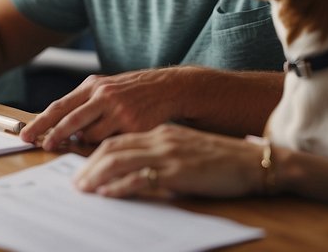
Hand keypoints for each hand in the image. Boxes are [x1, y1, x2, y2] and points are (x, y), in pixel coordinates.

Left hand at [20, 67, 194, 149]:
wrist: (166, 88)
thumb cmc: (130, 91)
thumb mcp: (104, 88)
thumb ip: (83, 104)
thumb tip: (58, 127)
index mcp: (92, 85)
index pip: (60, 106)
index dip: (41, 122)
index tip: (26, 134)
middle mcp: (103, 96)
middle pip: (69, 120)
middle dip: (53, 136)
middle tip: (41, 147)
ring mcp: (118, 111)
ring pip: (89, 135)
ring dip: (84, 142)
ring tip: (90, 138)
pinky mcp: (132, 126)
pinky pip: (109, 142)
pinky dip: (103, 144)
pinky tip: (110, 138)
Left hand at [75, 123, 264, 199]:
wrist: (252, 162)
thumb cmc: (220, 161)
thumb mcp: (184, 151)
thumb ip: (161, 156)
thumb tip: (136, 172)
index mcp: (160, 133)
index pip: (118, 140)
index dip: (95, 153)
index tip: (81, 168)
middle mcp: (160, 139)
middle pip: (113, 148)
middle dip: (89, 165)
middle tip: (75, 181)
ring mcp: (167, 154)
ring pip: (120, 160)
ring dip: (96, 175)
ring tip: (83, 188)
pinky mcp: (177, 172)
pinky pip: (141, 178)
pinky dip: (120, 186)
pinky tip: (107, 194)